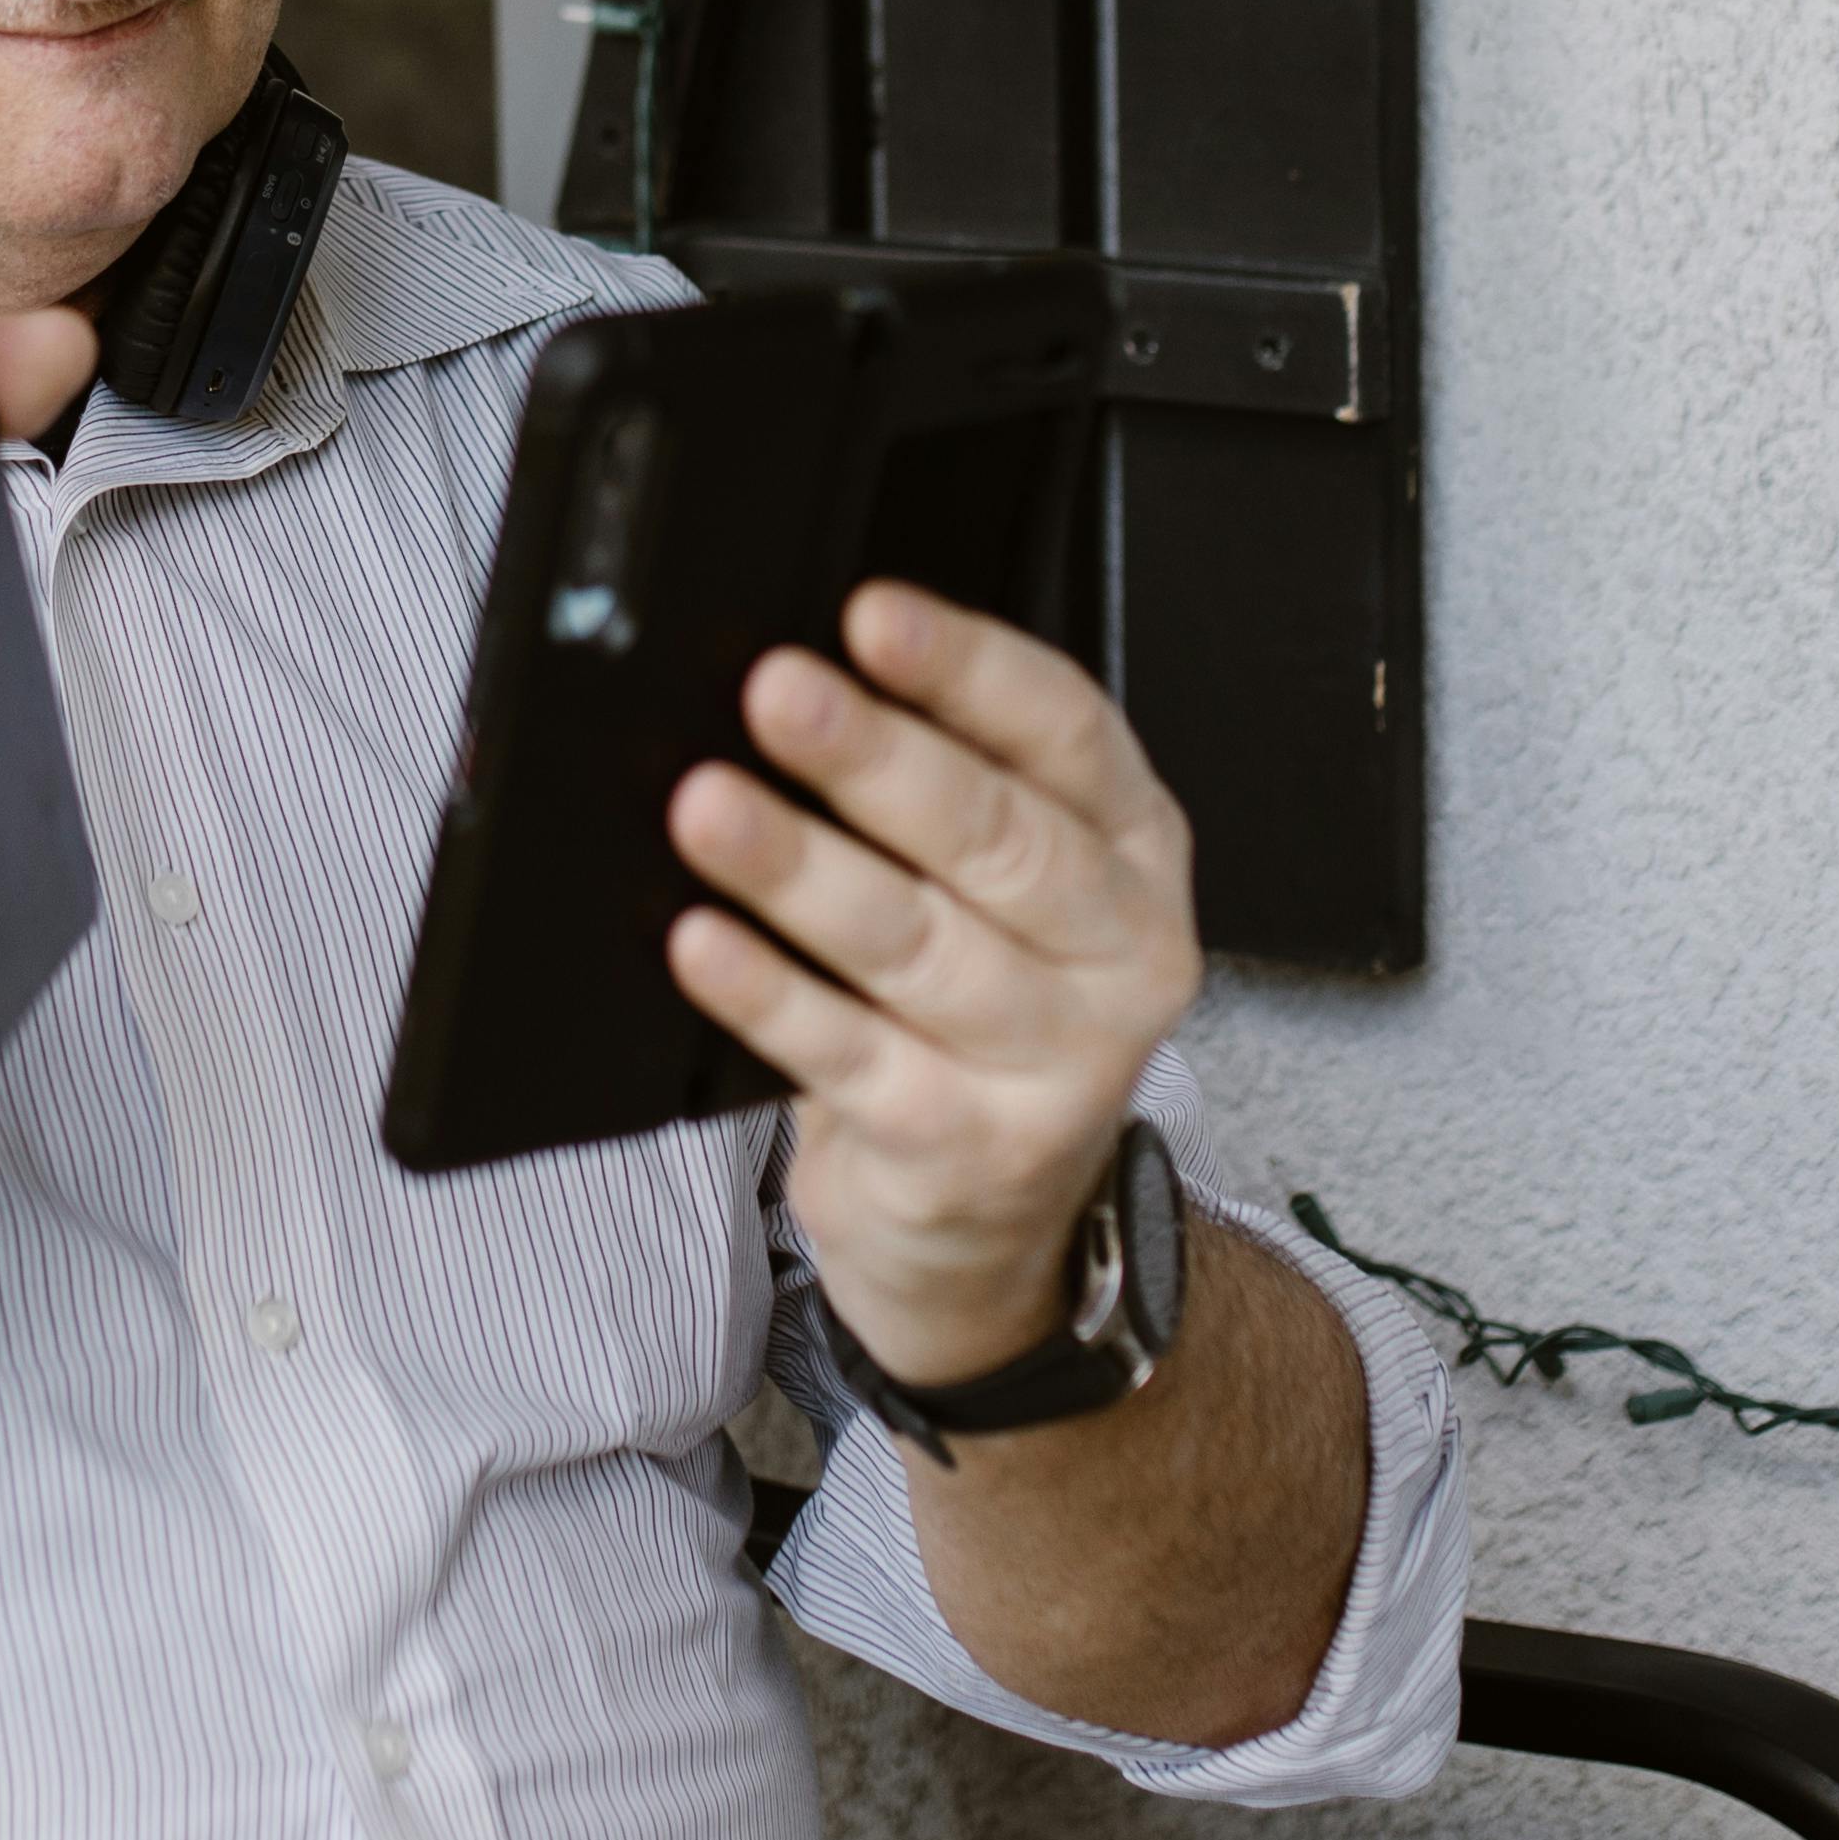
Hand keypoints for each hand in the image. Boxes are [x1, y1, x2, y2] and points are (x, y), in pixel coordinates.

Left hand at [663, 583, 1202, 1387]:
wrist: (988, 1225)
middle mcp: (1117, 952)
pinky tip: (704, 944)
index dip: (968, 667)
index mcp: (1134, 850)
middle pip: (997, 838)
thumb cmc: (983, 1006)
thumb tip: (804, 675)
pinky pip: (848, 1058)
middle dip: (877, 757)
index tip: (870, 614)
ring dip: (800, 869)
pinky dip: (769, 995)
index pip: (1067, 732)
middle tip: (779, 693)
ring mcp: (1053, 1063)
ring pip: (916, 945)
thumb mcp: (1006, 887)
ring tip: (709, 807)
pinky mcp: (964, 1149)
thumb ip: (948, 782)